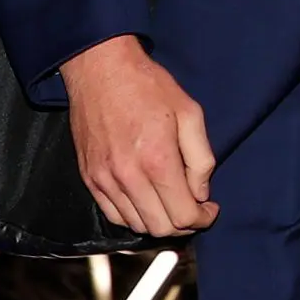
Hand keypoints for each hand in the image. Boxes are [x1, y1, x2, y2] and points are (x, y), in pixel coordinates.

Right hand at [60, 35, 217, 236]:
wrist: (101, 71)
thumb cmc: (149, 87)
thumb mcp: (190, 113)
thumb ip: (201, 158)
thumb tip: (201, 193)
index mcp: (157, 160)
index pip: (183, 215)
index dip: (202, 218)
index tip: (210, 210)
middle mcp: (128, 177)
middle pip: (160, 228)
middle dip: (183, 224)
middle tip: (195, 208)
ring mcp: (104, 180)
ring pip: (136, 226)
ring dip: (158, 222)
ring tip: (172, 202)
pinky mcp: (89, 178)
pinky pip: (113, 215)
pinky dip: (133, 216)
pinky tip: (147, 200)